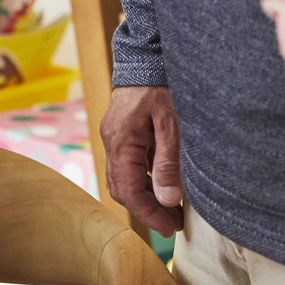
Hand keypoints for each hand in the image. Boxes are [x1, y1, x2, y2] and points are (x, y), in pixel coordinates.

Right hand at [99, 85, 184, 234]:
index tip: (172, 228)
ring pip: (122, 179)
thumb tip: (168, 200)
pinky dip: (142, 180)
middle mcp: (111, 143)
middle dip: (147, 211)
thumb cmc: (161, 86)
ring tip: (171, 208)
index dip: (150, 214)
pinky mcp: (120, 133)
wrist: (146, 56)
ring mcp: (113, 138)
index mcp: (121, 143)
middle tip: (173, 224)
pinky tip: (162, 183)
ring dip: (144, 197)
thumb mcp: (172, 124)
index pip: (129, 192)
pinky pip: (126, 165)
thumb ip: (168, 163)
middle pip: (121, 190)